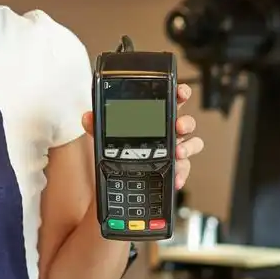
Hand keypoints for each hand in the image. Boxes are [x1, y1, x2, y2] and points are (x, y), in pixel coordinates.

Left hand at [82, 83, 203, 189]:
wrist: (112, 187)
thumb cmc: (114, 156)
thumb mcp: (102, 138)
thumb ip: (96, 126)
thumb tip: (88, 117)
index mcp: (152, 119)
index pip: (170, 101)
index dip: (179, 93)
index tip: (180, 92)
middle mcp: (165, 134)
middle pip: (185, 122)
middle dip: (185, 122)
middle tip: (178, 126)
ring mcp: (171, 152)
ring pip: (191, 144)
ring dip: (188, 147)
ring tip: (178, 152)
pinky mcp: (172, 169)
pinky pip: (184, 169)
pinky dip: (181, 173)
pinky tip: (175, 176)